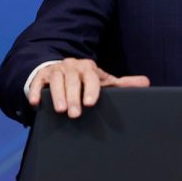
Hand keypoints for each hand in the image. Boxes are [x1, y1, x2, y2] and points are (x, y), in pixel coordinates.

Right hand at [27, 58, 148, 117]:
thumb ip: (122, 84)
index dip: (91, 89)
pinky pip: (37, 82)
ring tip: (60, 110)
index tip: (91, 103)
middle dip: (73, 97)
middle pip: (72, 80)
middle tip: (75, 114)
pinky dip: (35, 92)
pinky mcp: (41, 76)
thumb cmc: (85, 80)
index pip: (91, 77)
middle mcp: (71, 66)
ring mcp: (55, 70)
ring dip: (57, 95)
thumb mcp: (102, 81)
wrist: (61, 69)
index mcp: (88, 68)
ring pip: (55, 81)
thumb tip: (146, 83)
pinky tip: (35, 103)